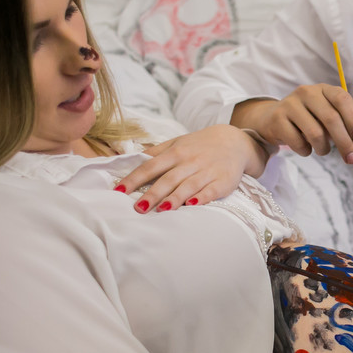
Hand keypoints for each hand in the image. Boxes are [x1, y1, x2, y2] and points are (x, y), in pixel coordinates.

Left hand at [114, 125, 268, 212]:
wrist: (234, 141)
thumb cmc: (200, 145)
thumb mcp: (177, 143)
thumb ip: (155, 153)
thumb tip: (130, 160)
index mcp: (175, 152)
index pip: (150, 166)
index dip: (134, 179)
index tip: (118, 191)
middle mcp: (190, 161)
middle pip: (168, 179)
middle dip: (153, 193)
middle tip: (138, 208)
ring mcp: (207, 171)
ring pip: (188, 185)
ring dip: (175, 198)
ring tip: (161, 210)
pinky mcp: (222, 181)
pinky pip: (211, 191)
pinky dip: (202, 198)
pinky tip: (192, 205)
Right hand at [232, 83, 352, 163]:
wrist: (273, 119)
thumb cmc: (309, 119)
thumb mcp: (329, 116)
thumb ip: (349, 121)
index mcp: (323, 89)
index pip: (342, 99)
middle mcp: (306, 92)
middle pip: (331, 118)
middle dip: (344, 142)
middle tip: (350, 158)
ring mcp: (290, 104)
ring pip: (315, 133)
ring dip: (323, 149)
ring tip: (322, 150)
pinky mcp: (277, 119)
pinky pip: (298, 143)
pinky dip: (305, 151)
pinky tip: (305, 148)